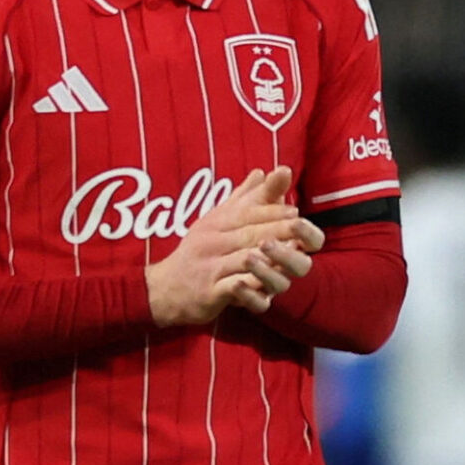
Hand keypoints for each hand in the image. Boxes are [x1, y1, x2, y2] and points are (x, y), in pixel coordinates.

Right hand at [144, 167, 325, 326]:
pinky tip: (267, 288)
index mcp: (216, 224)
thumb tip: (261, 172)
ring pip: (244, 259)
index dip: (271, 210)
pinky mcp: (209, 293)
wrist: (164, 288)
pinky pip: (233, 289)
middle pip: (249, 233)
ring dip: (269, 257)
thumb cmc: (198, 252)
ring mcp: (210, 268)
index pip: (246, 213)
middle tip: (300, 227)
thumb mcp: (217, 221)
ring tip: (291, 254)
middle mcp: (212, 243)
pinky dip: (250, 288)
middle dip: (277, 229)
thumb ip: (243, 199)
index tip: (295, 211)